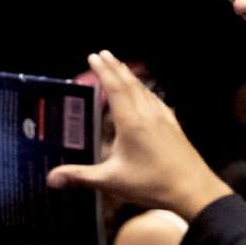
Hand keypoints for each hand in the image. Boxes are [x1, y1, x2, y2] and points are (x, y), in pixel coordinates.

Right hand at [46, 51, 231, 221]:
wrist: (193, 191)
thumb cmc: (152, 184)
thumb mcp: (112, 181)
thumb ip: (81, 176)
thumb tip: (51, 178)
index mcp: (131, 122)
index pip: (115, 88)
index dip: (103, 71)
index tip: (94, 57)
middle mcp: (148, 114)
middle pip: (130, 83)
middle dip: (115, 67)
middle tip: (104, 53)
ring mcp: (164, 119)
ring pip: (145, 90)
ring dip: (131, 77)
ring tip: (121, 68)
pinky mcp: (174, 127)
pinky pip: (157, 100)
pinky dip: (146, 91)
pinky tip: (147, 94)